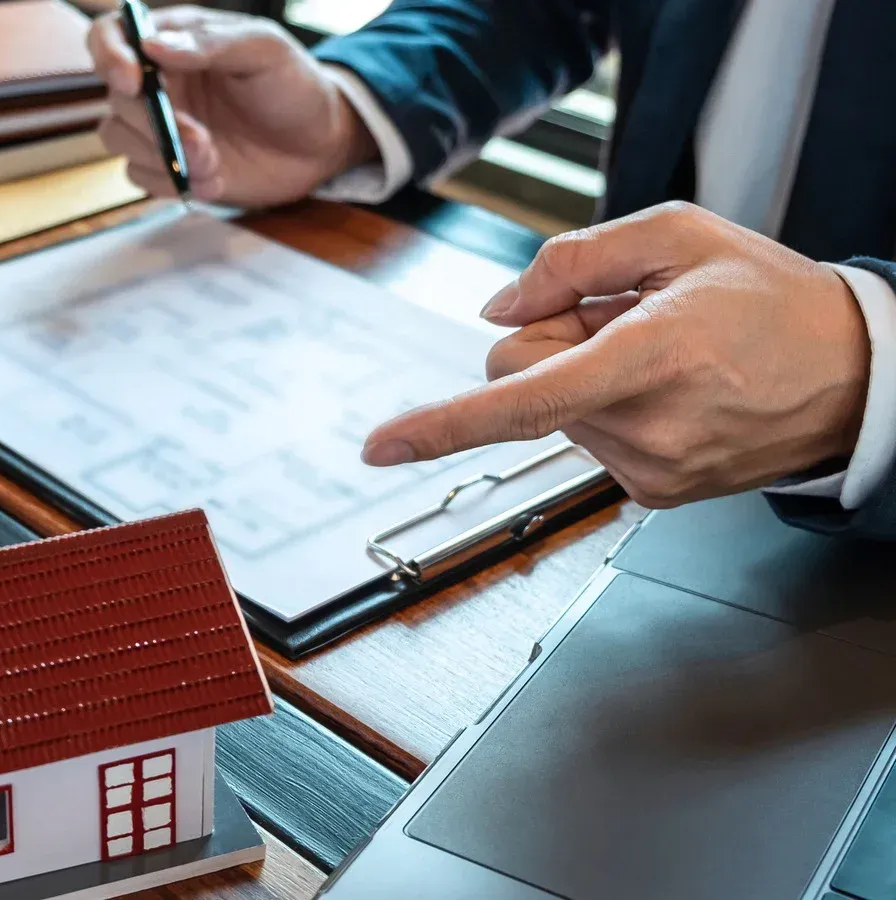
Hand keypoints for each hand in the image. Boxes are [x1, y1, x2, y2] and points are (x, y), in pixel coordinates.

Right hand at [87, 5, 373, 206]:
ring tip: (213, 164)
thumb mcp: (265, 50)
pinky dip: (172, 181)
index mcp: (175, 40)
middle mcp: (160, 82)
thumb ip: (211, 43)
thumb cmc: (295, 85)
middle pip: (116, 98)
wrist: (320, 143)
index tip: (133, 83)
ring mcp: (162, 125)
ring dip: (163, 156)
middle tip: (201, 141)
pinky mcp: (171, 164)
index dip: (110, 55)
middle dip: (155, 125)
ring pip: (119, 138)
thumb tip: (154, 46)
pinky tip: (213, 179)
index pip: (112, 35)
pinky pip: (142, 176)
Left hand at [362, 202, 870, 508]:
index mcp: (651, 357)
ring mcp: (651, 470)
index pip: (522, 398)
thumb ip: (571, 259)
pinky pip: (583, 438)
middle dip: (546, 343)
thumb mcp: (678, 235)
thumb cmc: (770, 299)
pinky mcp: (654, 494)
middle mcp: (647, 427)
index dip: (442, 422)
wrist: (856, 378)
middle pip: (516, 380)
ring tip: (660, 358)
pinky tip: (667, 390)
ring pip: (548, 412)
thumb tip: (496, 308)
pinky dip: (607, 408)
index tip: (380, 446)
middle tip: (621, 321)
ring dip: (581, 376)